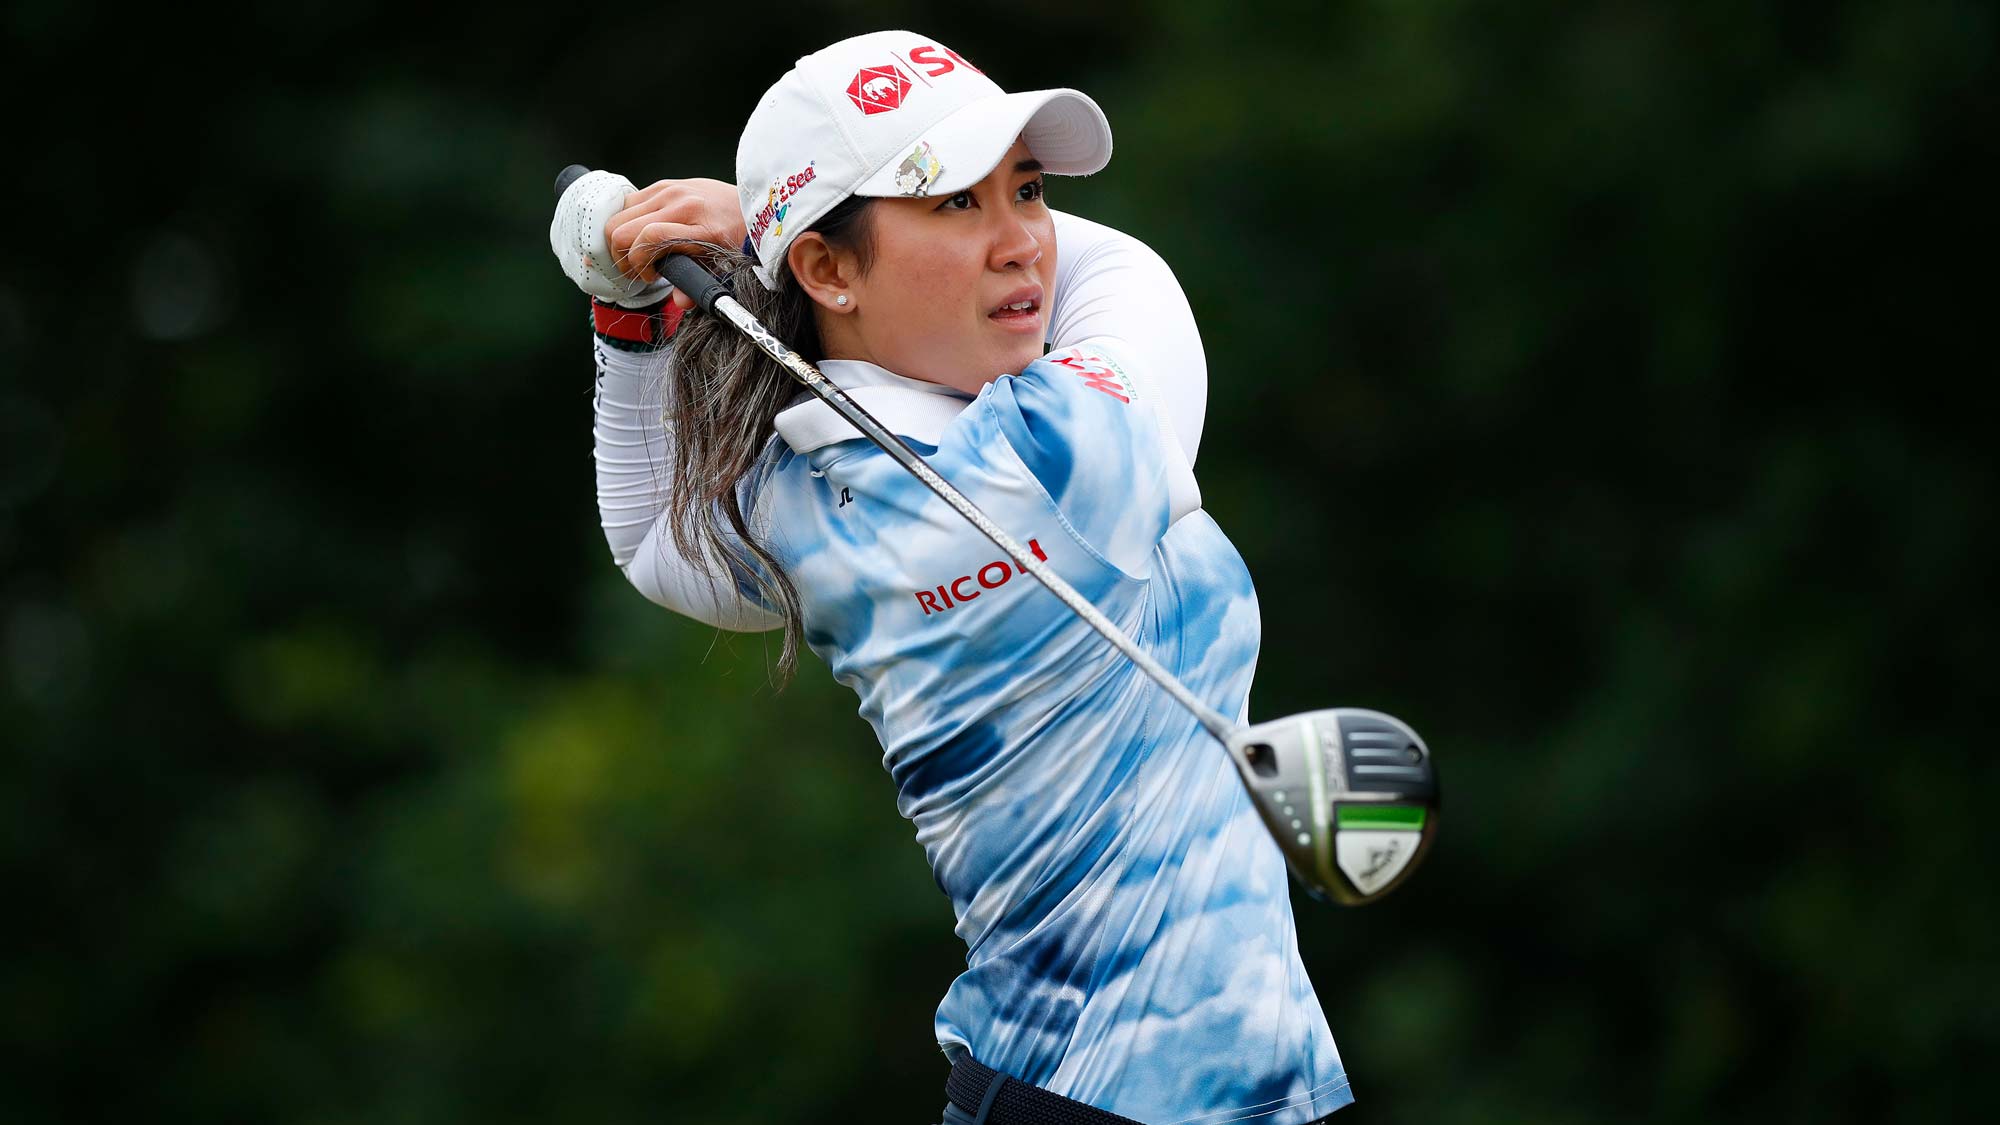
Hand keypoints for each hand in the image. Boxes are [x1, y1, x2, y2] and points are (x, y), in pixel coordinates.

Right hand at [605, 178, 744, 309]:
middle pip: (623, 228)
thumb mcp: (721, 264)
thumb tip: (680, 302)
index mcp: (698, 225)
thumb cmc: (736, 234)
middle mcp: (680, 202)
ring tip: (637, 254)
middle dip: (622, 256)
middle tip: (636, 270)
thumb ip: (696, 283)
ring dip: (621, 239)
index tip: (650, 277)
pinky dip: (627, 222)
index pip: (649, 238)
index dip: (638, 263)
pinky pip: (629, 203)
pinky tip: (641, 235)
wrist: (750, 205)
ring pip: (620, 215)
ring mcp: (670, 189)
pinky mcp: (664, 184)